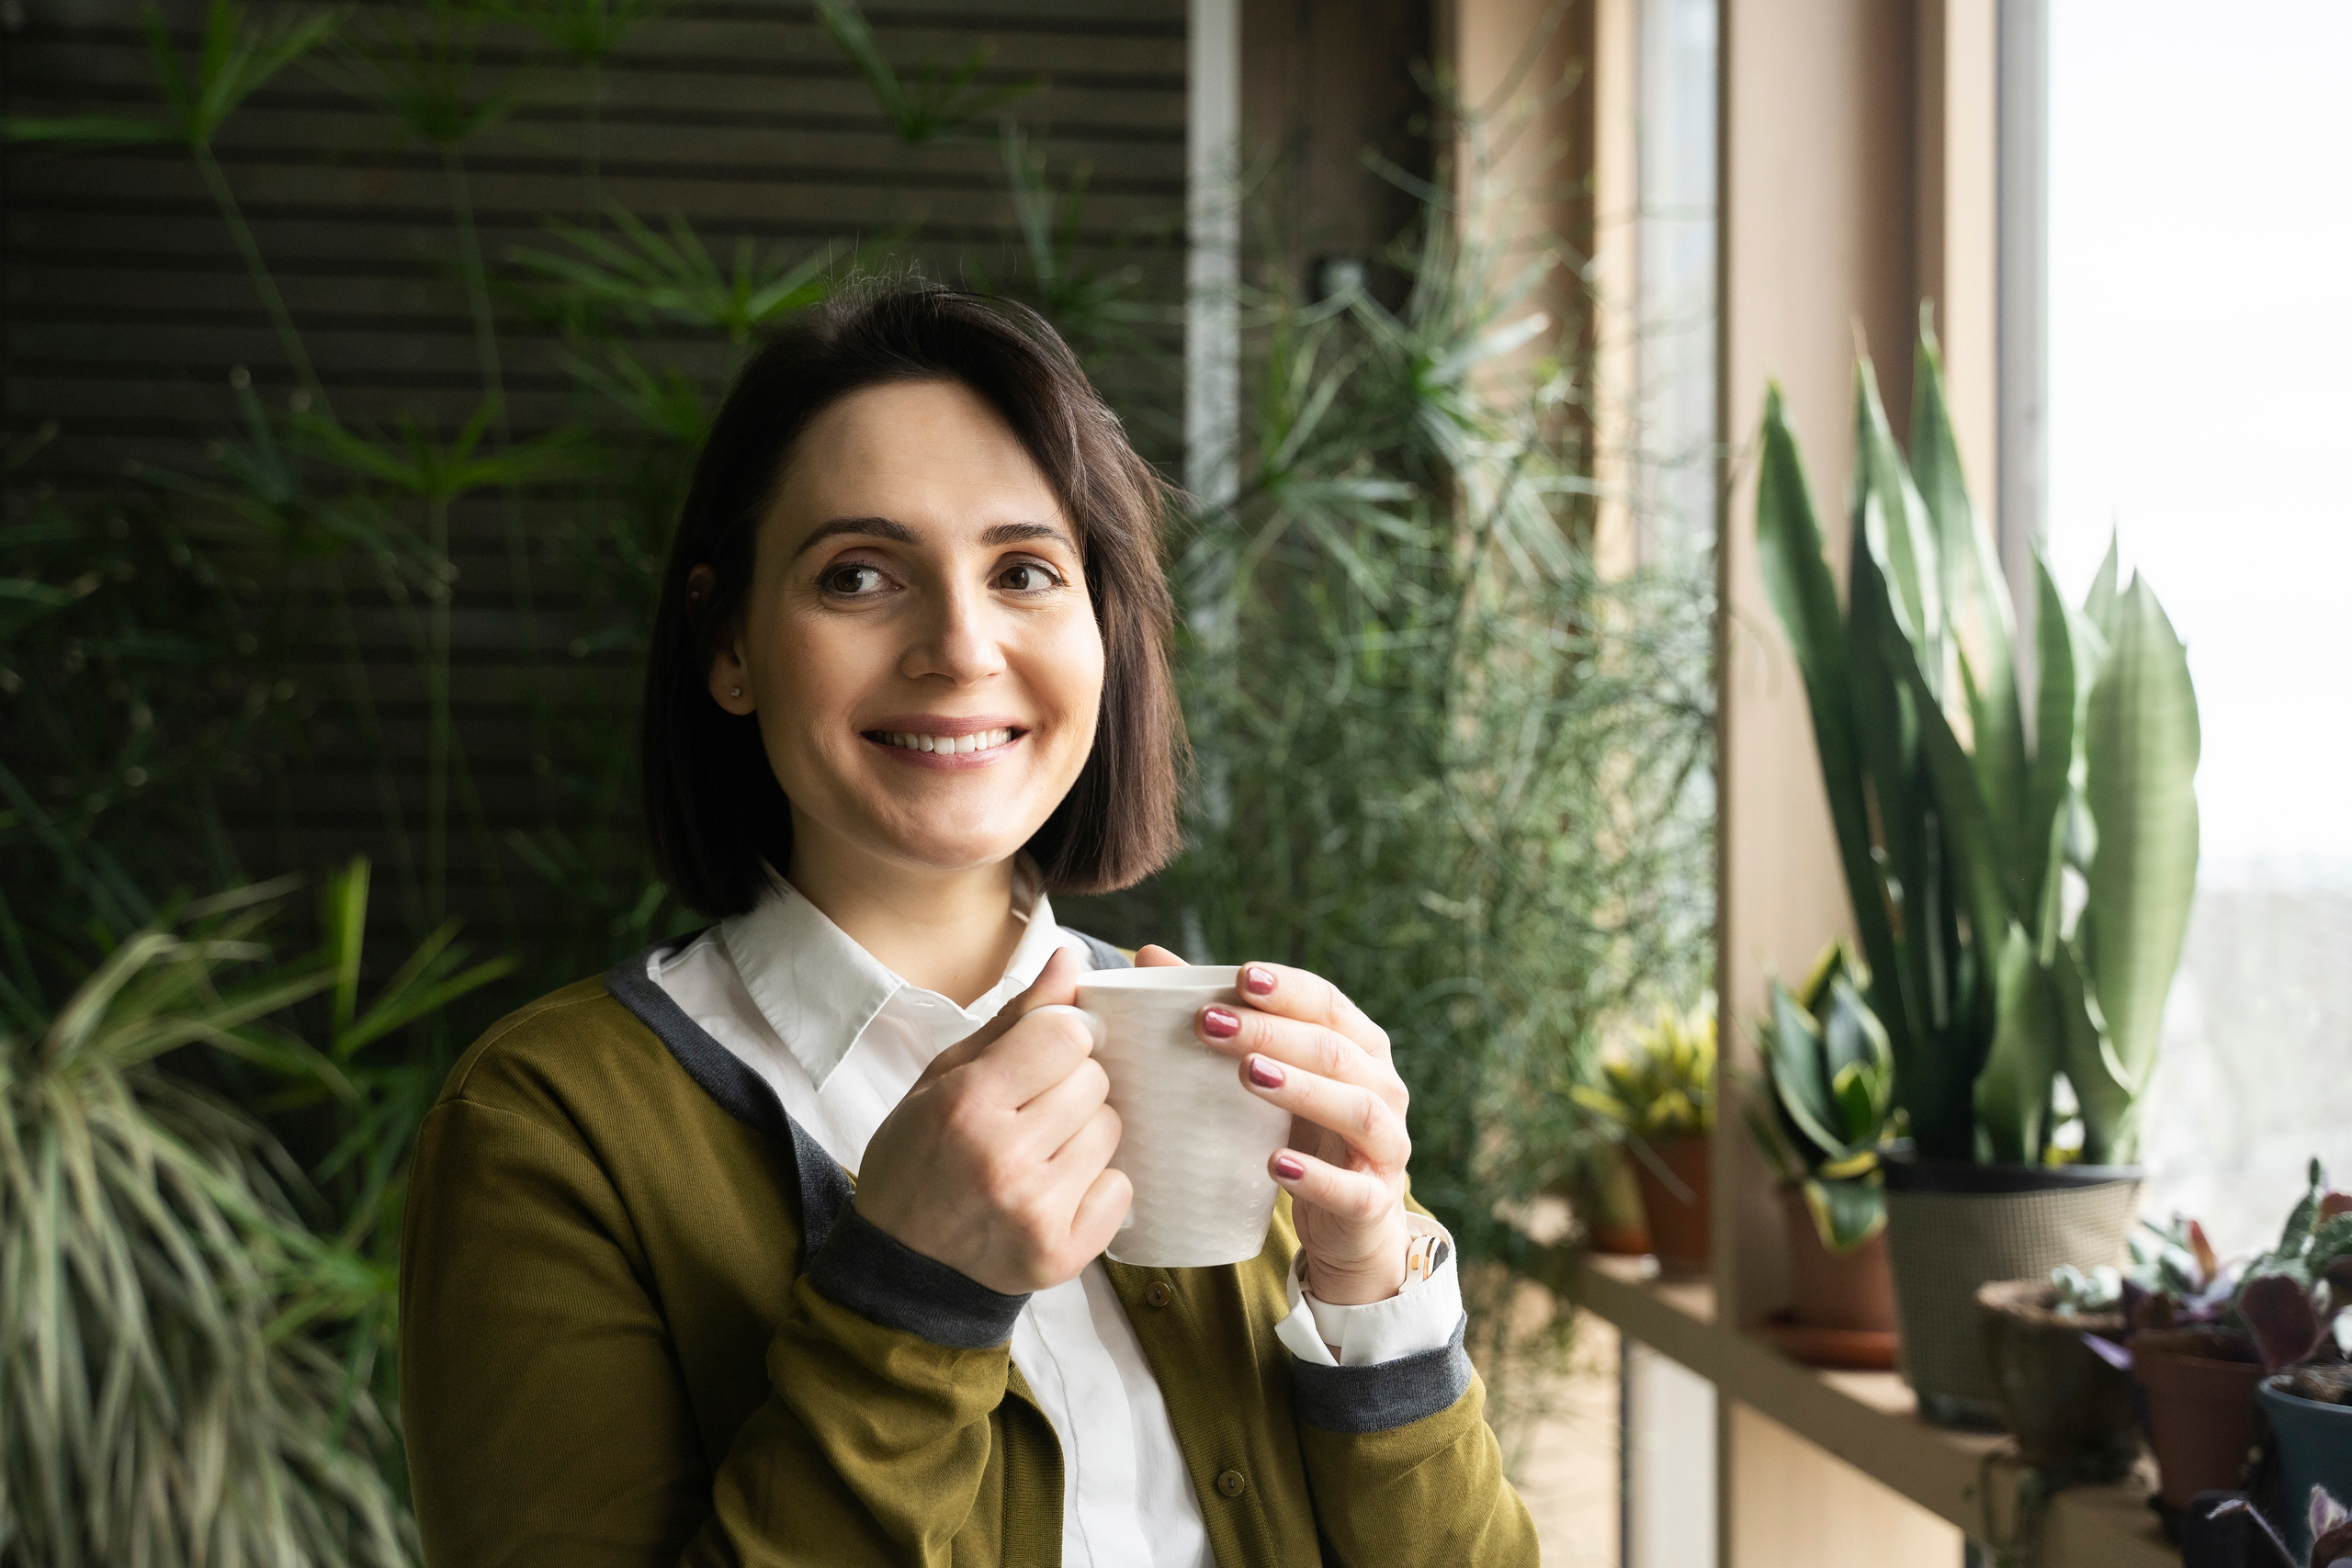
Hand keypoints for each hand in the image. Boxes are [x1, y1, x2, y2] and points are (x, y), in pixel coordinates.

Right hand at [854, 949, 1132, 1295]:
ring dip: (1085, 1133)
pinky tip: (1055, 1190)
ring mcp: (1034, 1212)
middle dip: (1072, 1086)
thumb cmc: (919, 1154)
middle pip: (1094, 1083)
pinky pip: (1120, 1189)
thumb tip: (1071, 960)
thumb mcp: (946, 1074)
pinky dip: (1097, 1186)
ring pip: (1111, 1131)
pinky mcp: (1060, 1255)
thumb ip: (1015, 1019)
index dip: (1062, 1038)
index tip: (1044, 1054)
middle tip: (1033, 1111)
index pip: (1067, 1036)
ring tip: (1041, 1151)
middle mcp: (1003, 1158)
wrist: (902, 1261)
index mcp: (967, 1103)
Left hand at [1191, 962, 1410, 1304]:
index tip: (1239, 977)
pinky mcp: (1374, 1201)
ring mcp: (1385, 1145)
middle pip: (1332, 1050)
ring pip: (1355, 1109)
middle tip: (1210, 1024)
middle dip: (1272, 1033)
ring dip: (1300, 1088)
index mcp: (1359, 1046)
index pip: (1327, 1004)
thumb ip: (1220, 1016)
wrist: (1351, 1222)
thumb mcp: (1270, 1073)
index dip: (1287, 989)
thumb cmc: (1301, 1131)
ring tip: (1247, 1074)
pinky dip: (1316, 1176)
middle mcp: (1382, 1087)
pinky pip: (1352, 1188)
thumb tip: (1150, 956)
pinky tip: (1276, 1164)